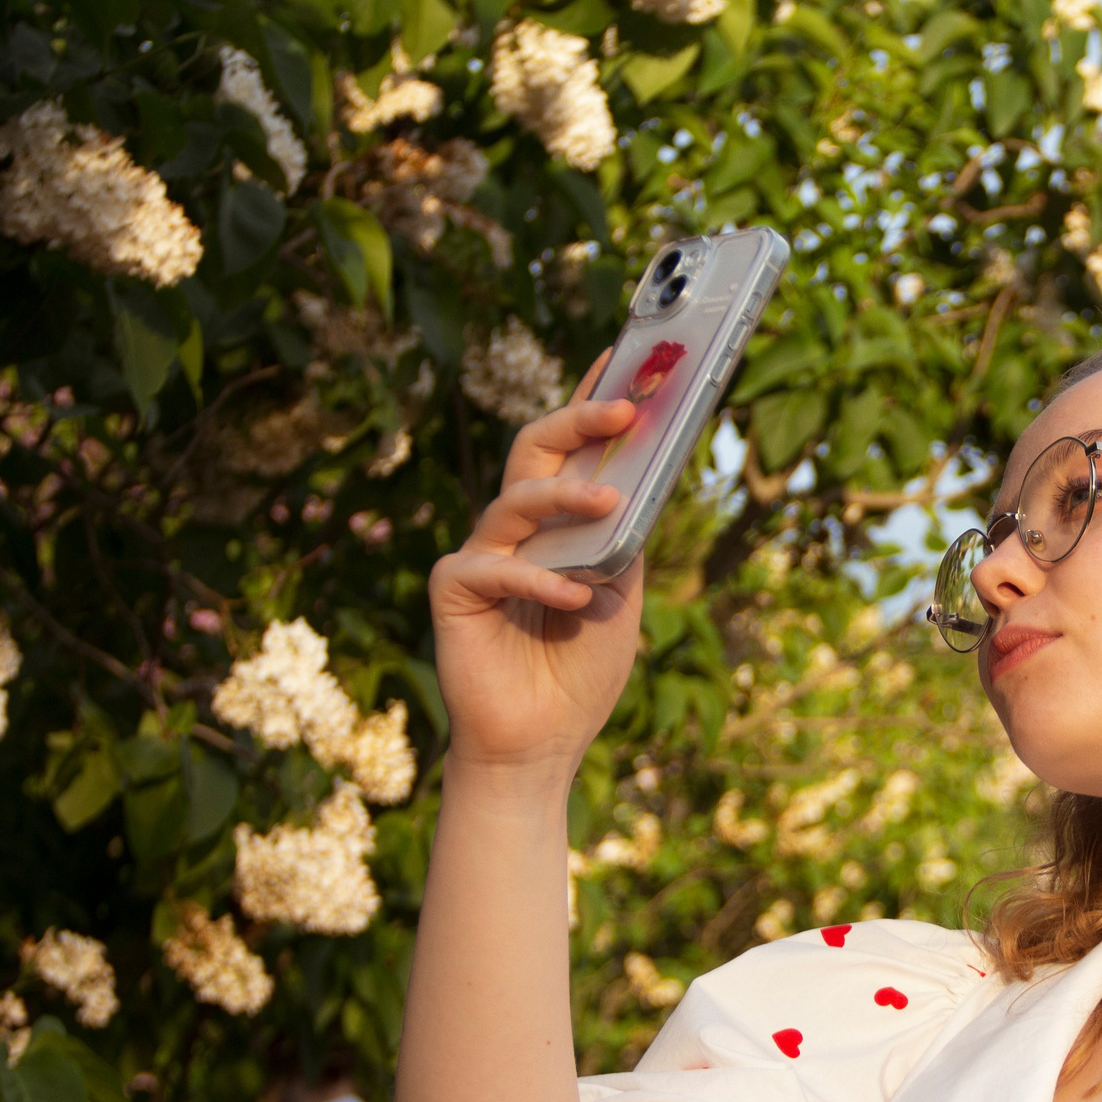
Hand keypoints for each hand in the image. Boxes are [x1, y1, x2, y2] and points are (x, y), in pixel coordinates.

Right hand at [426, 352, 645, 794]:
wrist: (541, 744)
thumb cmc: (579, 673)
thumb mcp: (621, 597)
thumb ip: (625, 540)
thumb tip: (646, 479)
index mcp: (556, 526)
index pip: (570, 450)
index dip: (591, 401)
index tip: (624, 357)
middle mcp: (515, 529)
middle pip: (534, 451)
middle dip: (578, 421)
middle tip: (626, 408)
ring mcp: (482, 555)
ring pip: (516, 501)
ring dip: (566, 499)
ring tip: (610, 503)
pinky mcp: (455, 589)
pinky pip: (497, 568)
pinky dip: (541, 580)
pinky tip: (575, 599)